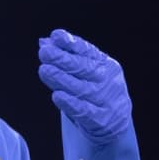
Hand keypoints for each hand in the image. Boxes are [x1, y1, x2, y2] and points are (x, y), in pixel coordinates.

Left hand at [37, 29, 131, 143]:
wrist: (114, 123)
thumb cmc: (93, 90)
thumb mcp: (85, 71)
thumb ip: (66, 56)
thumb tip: (45, 42)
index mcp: (105, 64)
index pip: (88, 51)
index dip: (72, 43)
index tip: (57, 36)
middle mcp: (108, 80)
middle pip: (84, 68)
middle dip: (63, 59)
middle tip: (44, 53)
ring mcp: (106, 100)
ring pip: (81, 89)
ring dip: (61, 79)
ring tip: (44, 70)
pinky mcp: (101, 120)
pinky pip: (84, 111)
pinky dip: (70, 103)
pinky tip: (57, 96)